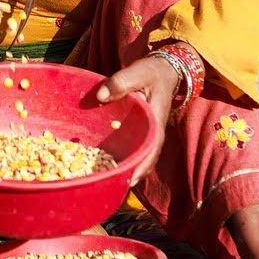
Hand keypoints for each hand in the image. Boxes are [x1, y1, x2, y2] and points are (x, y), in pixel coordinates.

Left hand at [95, 55, 180, 182]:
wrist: (160, 71)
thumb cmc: (151, 72)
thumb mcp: (138, 72)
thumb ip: (121, 82)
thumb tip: (100, 96)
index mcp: (155, 124)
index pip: (150, 152)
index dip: (139, 169)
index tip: (126, 181)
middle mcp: (151, 135)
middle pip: (141, 163)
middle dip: (127, 176)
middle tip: (107, 187)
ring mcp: (143, 136)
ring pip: (134, 159)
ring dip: (120, 169)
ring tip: (101, 181)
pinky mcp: (135, 133)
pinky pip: (126, 149)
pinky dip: (115, 157)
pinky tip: (98, 164)